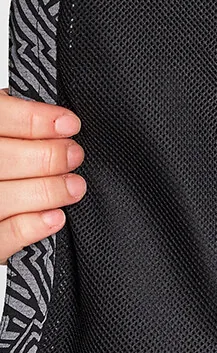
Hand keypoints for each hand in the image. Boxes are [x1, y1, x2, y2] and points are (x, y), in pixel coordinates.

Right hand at [0, 88, 85, 266]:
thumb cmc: (0, 157)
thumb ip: (12, 119)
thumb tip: (51, 116)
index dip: (33, 120)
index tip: (69, 123)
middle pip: (1, 160)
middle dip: (47, 157)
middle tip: (74, 155)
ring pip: (2, 197)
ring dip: (47, 191)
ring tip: (74, 186)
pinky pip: (1, 236)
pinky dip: (30, 227)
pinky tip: (55, 217)